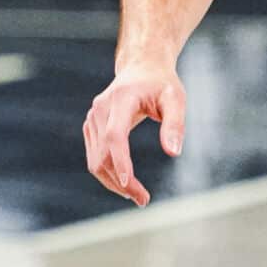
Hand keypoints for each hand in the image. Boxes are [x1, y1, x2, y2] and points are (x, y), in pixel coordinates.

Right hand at [82, 61, 185, 205]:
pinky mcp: (90, 126)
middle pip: (103, 154)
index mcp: (121, 99)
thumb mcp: (176, 98)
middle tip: (144, 200)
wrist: (142, 66)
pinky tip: (126, 182)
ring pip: (95, 160)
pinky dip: (108, 173)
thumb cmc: (162, 83)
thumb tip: (174, 153)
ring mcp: (92, 117)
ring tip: (138, 196)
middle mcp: (100, 108)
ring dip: (113, 182)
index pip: (115, 135)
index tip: (130, 185)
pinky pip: (94, 156)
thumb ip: (175, 124)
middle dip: (121, 181)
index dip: (120, 161)